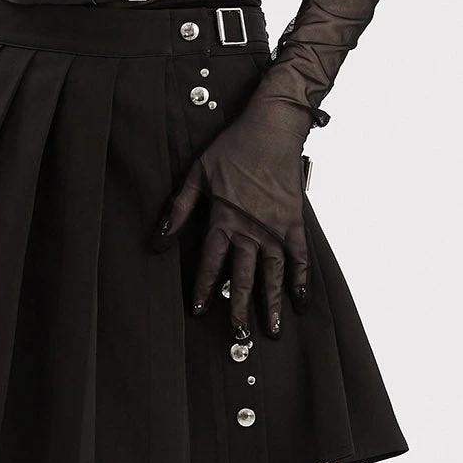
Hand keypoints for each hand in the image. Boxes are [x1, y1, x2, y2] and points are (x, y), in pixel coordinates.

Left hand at [157, 105, 312, 337]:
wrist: (271, 128)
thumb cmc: (232, 147)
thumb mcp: (197, 173)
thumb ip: (179, 207)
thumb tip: (160, 237)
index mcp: (223, 217)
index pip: (210, 261)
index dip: (204, 287)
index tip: (199, 310)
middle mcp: (249, 228)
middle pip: (242, 275)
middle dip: (238, 306)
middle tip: (236, 334)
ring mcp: (275, 226)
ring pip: (272, 272)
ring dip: (271, 302)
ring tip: (271, 330)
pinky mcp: (294, 220)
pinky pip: (299, 256)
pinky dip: (301, 278)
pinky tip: (301, 300)